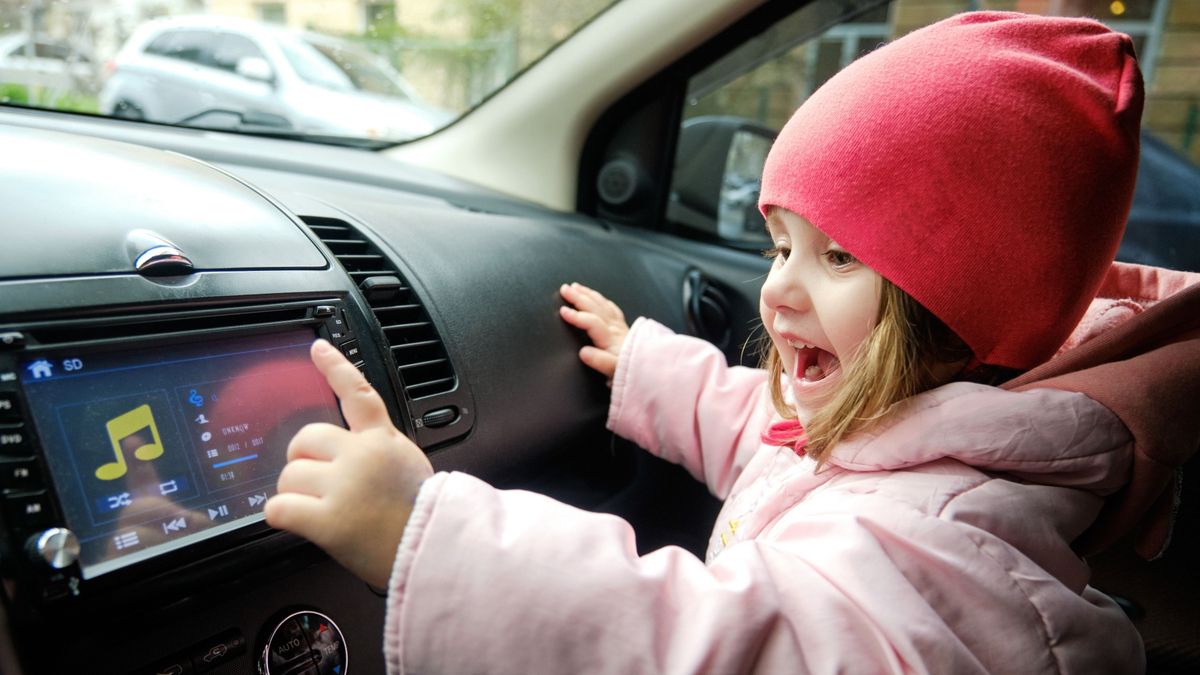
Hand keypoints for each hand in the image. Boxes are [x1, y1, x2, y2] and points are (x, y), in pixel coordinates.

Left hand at [265, 339, 432, 587]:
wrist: (435, 551)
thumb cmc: (424, 518)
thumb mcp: (409, 467)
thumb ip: (378, 453)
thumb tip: (343, 457)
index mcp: (384, 441)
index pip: (358, 393)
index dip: (336, 367)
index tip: (318, 349)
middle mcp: (361, 455)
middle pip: (305, 439)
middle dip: (303, 462)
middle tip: (319, 485)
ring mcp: (343, 485)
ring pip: (289, 476)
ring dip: (296, 495)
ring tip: (323, 512)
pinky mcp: (327, 519)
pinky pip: (279, 509)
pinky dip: (282, 518)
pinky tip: (301, 524)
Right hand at [558, 282, 628, 379]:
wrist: (652, 372)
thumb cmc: (631, 372)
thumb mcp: (615, 372)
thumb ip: (600, 361)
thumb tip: (583, 352)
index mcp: (611, 340)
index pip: (592, 322)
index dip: (577, 316)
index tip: (563, 311)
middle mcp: (616, 329)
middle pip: (596, 308)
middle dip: (579, 297)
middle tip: (564, 289)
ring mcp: (621, 327)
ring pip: (603, 305)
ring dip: (588, 294)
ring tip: (576, 287)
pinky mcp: (624, 328)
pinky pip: (612, 309)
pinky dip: (603, 301)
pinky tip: (598, 298)